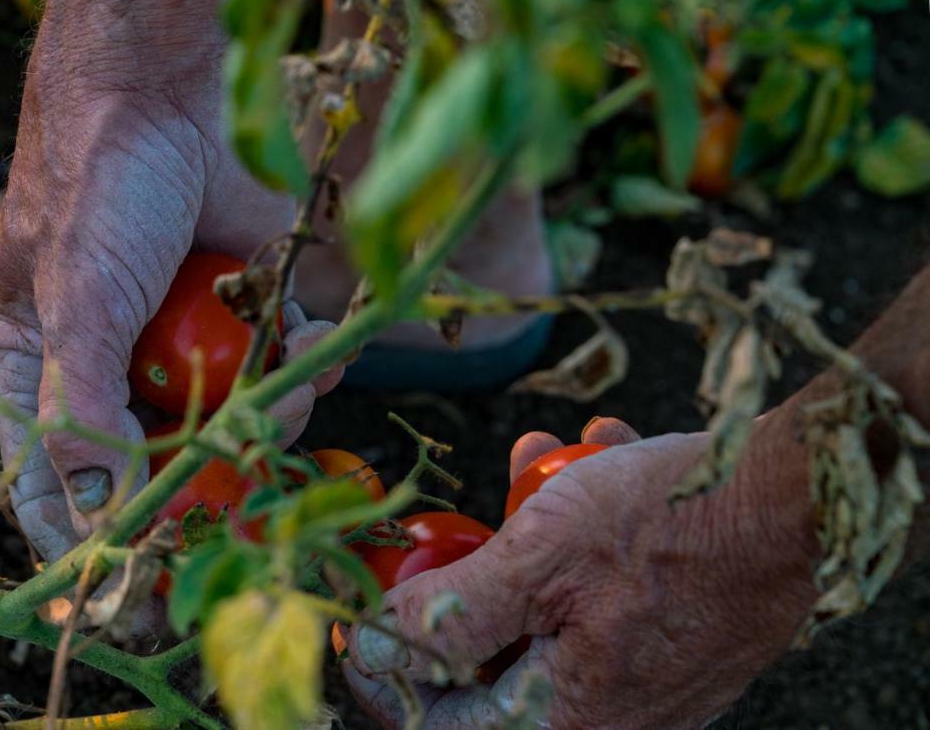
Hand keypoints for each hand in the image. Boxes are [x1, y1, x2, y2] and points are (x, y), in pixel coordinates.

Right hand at [0, 51, 341, 561]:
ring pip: (231, 422)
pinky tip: (304, 334)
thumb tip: (95, 519)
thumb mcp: (77, 302)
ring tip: (282, 371)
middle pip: (157, 466)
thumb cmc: (99, 185)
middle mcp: (113, 362)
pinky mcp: (244, 306)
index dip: (86, 543)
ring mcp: (184, 336)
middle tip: (251, 506)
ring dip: (266, 412)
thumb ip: (82, 410)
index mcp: (39, 367)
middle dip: (209, 482)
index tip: (132, 595)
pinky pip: (278, 369)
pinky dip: (298, 362)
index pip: (51, 484)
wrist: (172, 80)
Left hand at [344, 416, 818, 727]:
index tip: (364, 606)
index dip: (387, 665)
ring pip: (544, 612)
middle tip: (460, 522)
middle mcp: (601, 720)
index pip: (436, 724)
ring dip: (528, 537)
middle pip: (489, 660)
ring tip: (543, 462)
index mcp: (561, 723)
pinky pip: (596, 597)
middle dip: (469, 576)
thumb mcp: (540, 554)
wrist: (799, 496)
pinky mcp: (662, 641)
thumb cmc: (672, 523)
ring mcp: (636, 682)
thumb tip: (376, 640)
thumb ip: (449, 612)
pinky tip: (597, 460)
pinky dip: (582, 539)